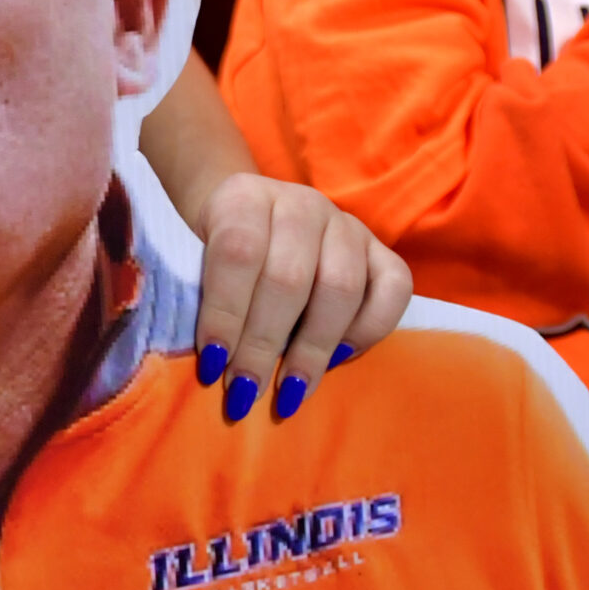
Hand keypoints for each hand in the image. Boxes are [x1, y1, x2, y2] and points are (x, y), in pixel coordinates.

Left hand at [191, 175, 412, 425]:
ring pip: (341, 286)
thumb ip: (198, 298)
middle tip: (246, 390)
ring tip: (290, 391)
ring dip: (313, 348)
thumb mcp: (193, 260)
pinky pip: (394, 287)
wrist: (251, 217)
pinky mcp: (380, 249)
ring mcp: (346, 224)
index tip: (213, 364)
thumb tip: (212, 365)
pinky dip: (368, 330)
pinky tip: (339, 360)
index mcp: (246, 198)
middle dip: (264, 344)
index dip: (225, 312)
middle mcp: (301, 204)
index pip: (238, 251)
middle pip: (289, 277)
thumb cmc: (215, 252)